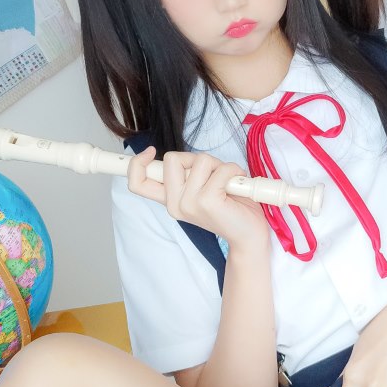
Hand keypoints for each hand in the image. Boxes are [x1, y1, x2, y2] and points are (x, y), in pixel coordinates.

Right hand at [127, 147, 268, 251]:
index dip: (136, 163)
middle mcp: (175, 205)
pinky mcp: (208, 202)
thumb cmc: (230, 207)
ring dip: (219, 165)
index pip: (138, 183)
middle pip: (171, 159)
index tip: (150, 151)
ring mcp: (190, 204)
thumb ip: (187, 175)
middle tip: (212, 174)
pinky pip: (221, 169)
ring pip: (200, 160)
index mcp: (171, 202)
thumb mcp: (200, 189)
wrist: (249, 235)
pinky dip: (234, 170)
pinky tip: (237, 186)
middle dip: (196, 158)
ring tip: (227, 183)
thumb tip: (183, 157)